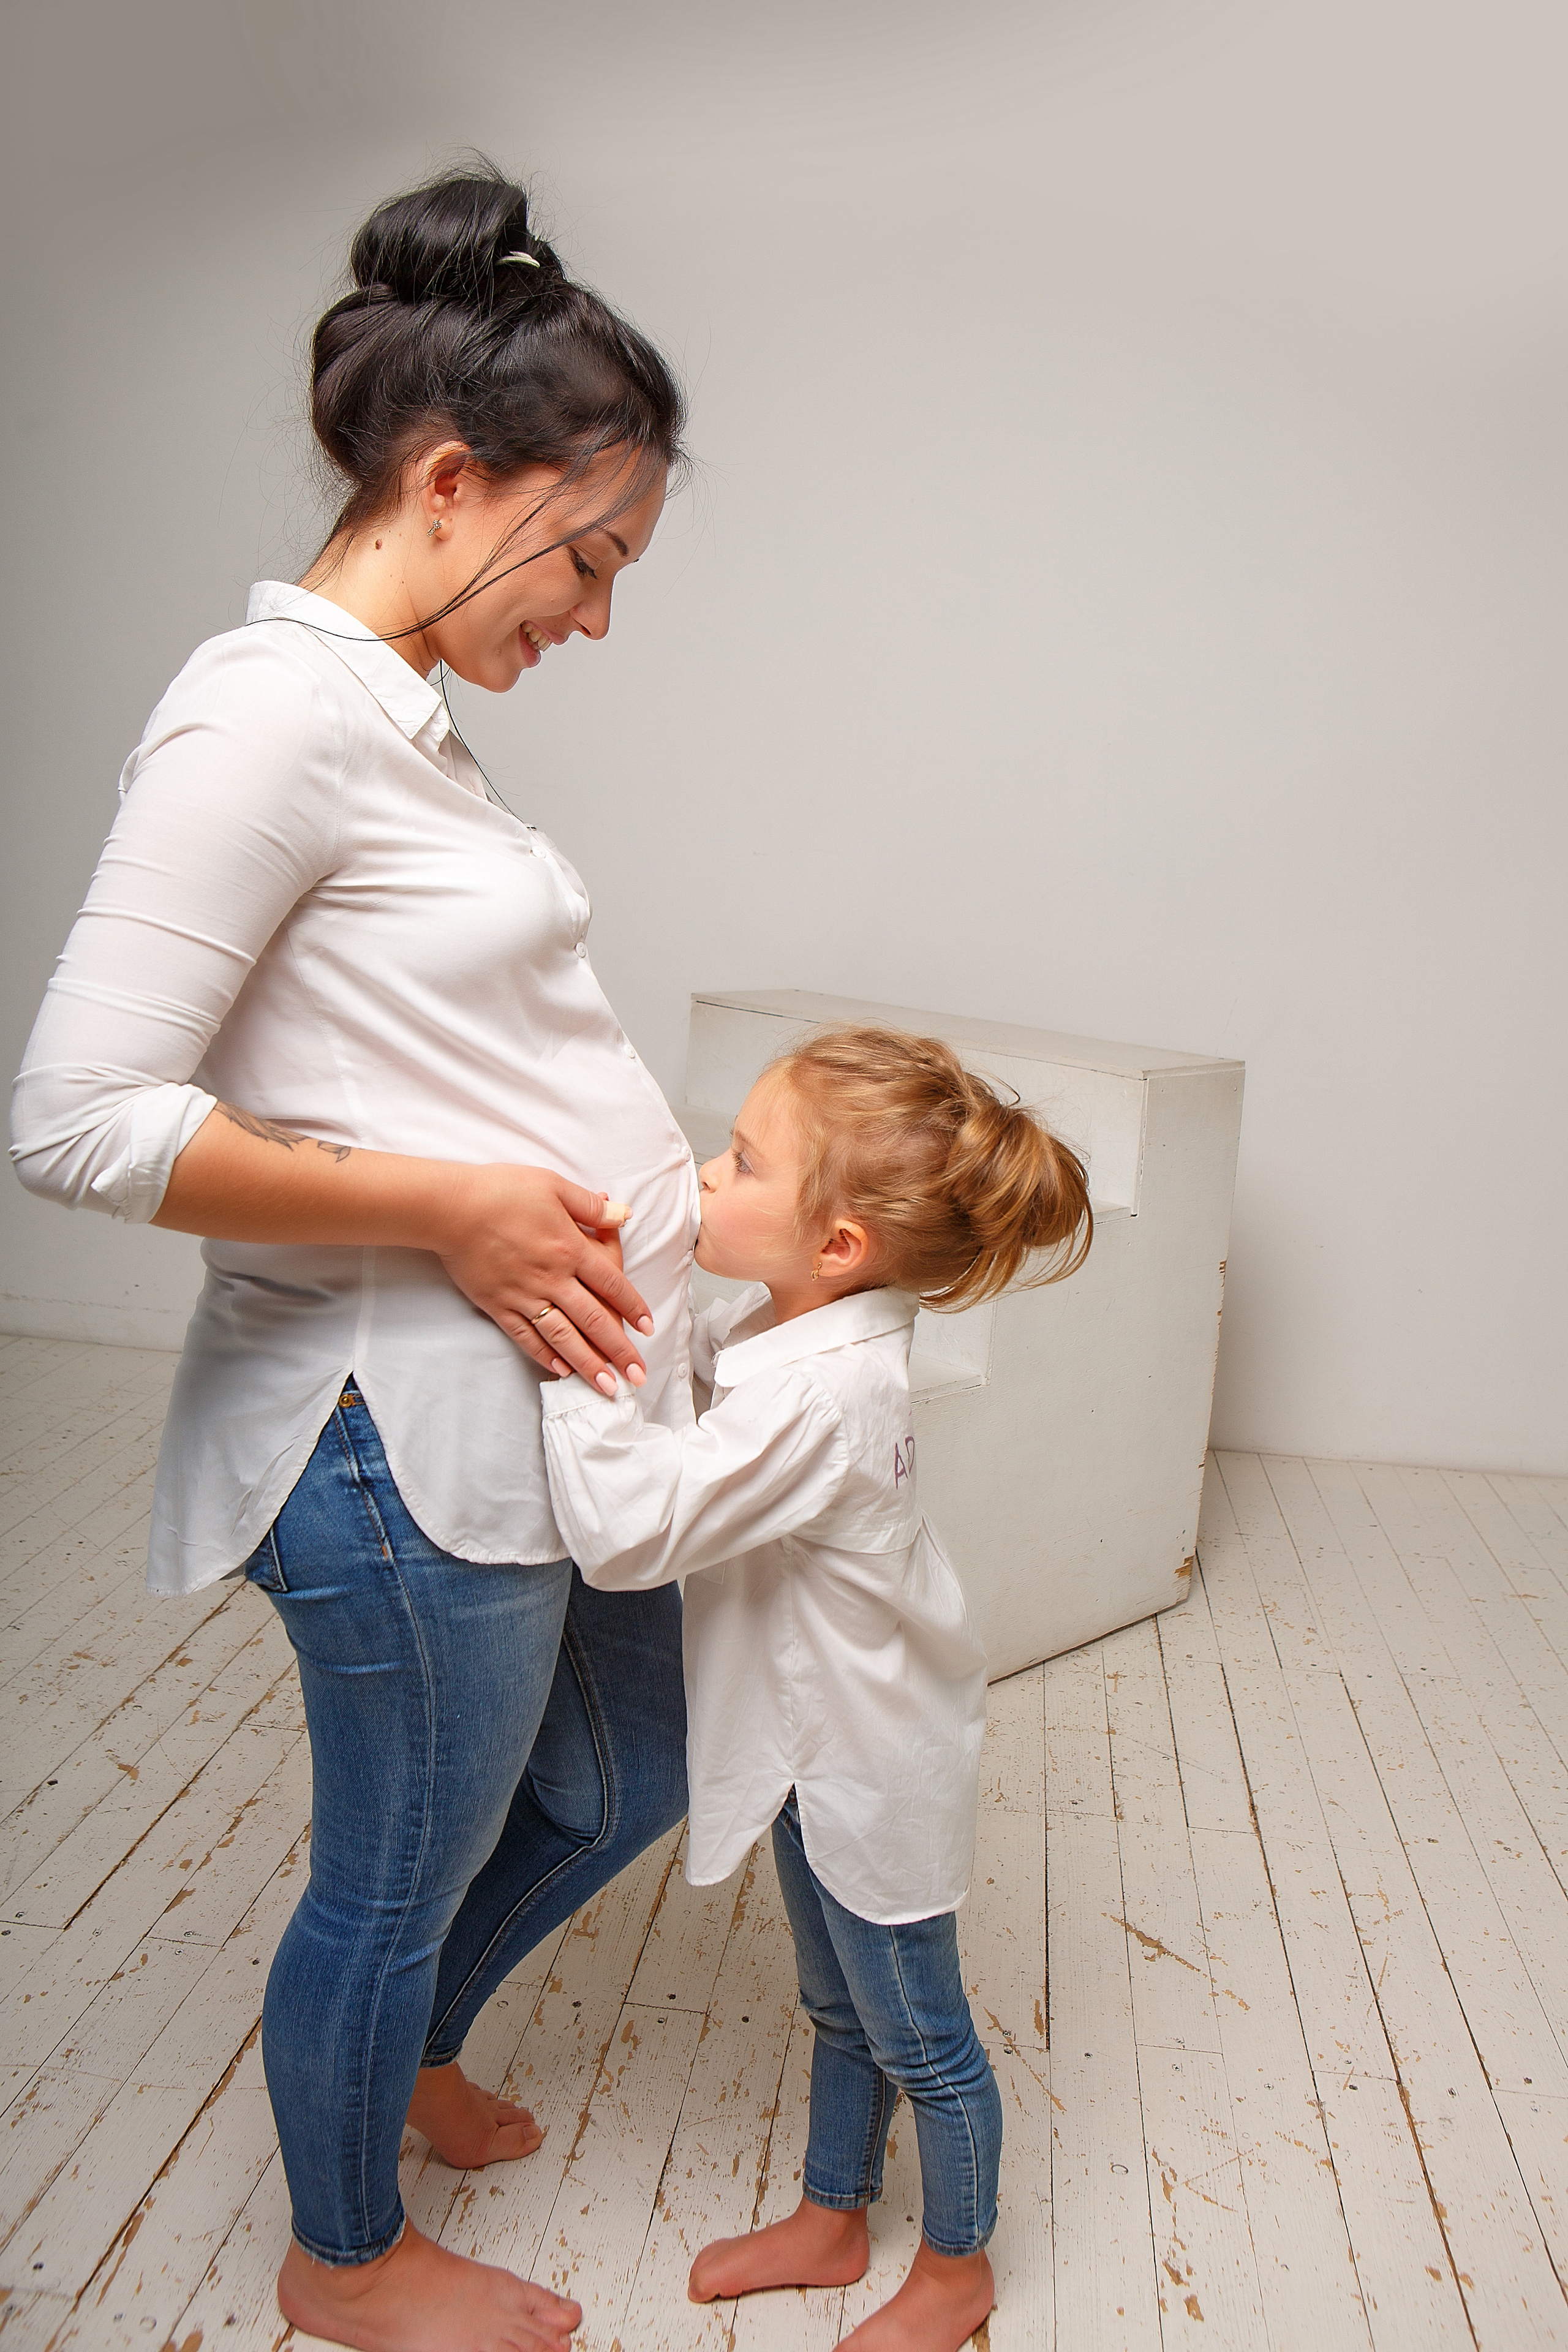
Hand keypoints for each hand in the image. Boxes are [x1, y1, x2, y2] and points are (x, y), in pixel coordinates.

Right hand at [435, 1163, 651, 1391]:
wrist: (451, 1208)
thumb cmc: (502, 1191)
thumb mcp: (554, 1186)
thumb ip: (589, 1206)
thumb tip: (623, 1214)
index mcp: (570, 1248)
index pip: (612, 1284)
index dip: (634, 1307)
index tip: (649, 1328)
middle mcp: (552, 1278)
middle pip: (594, 1319)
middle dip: (619, 1351)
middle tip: (638, 1377)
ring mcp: (524, 1295)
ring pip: (563, 1336)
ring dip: (587, 1363)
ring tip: (606, 1387)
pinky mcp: (498, 1305)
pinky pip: (525, 1336)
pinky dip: (544, 1355)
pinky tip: (559, 1369)